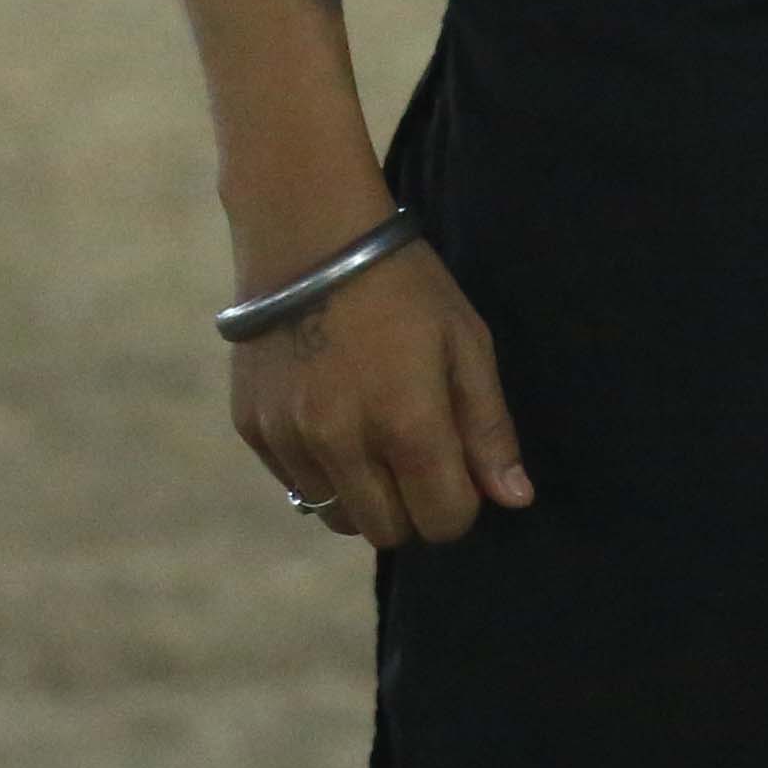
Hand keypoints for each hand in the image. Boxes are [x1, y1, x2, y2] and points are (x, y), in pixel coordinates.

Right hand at [226, 239, 529, 550]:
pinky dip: (320, 470)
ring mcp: (290, 439)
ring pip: (336, 516)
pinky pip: (297, 484)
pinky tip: (331, 416)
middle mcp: (342, 443)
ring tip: (372, 436)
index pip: (443, 520)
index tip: (458, 471)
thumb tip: (514, 499)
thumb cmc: (403, 285)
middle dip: (412, 508)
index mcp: (406, 423)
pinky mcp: (253, 430)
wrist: (308, 235)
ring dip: (363, 494)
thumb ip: (488, 428)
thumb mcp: (465, 342)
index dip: (461, 505)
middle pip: (388, 531)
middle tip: (417, 456)